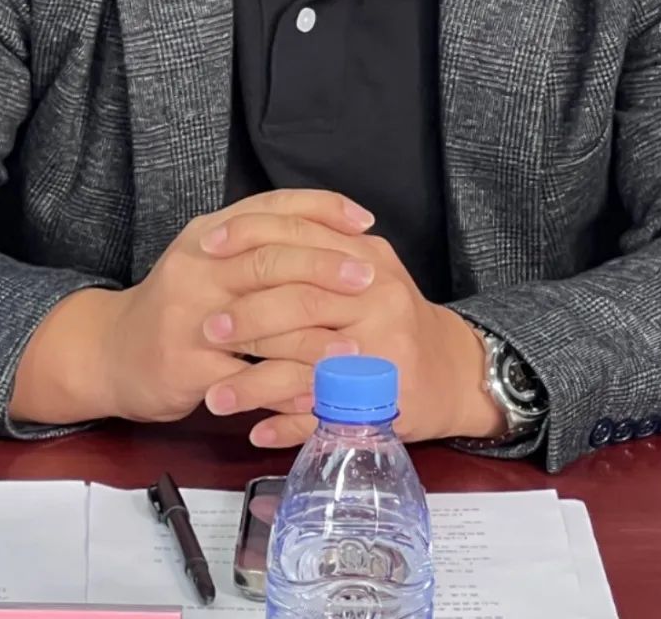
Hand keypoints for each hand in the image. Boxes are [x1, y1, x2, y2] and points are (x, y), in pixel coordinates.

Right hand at [9, 188, 376, 426]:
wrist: (111, 352)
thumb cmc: (180, 304)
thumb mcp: (212, 258)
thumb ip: (261, 243)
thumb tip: (337, 234)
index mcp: (209, 234)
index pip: (270, 208)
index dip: (321, 209)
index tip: (364, 220)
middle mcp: (197, 267)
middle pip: (268, 258)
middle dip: (325, 267)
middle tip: (368, 278)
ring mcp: (189, 318)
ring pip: (261, 321)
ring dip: (314, 336)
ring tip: (355, 347)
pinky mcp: (186, 367)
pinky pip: (247, 377)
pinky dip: (286, 387)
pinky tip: (318, 393)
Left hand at [197, 215, 505, 448]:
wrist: (453, 371)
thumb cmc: (392, 316)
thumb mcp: (363, 266)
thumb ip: (313, 245)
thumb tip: (239, 228)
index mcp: (366, 259)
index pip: (301, 239)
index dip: (250, 240)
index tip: (206, 249)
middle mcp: (377, 300)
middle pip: (300, 303)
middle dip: (247, 319)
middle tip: (207, 330)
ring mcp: (381, 356)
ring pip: (306, 368)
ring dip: (254, 386)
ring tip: (215, 398)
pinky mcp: (383, 404)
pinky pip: (325, 419)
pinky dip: (286, 428)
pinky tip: (255, 431)